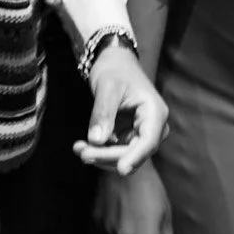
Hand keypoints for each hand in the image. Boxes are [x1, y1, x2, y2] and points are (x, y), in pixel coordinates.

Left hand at [74, 43, 168, 174]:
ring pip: (124, 156)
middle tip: (82, 153)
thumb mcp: (107, 87)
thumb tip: (97, 141)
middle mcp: (153, 127)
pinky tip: (81, 146)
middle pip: (134, 152)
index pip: (148, 141)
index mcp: (155, 112)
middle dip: (108, 156)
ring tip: (78, 149)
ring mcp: (141, 134)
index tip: (121, 170)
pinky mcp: (129, 137)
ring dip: (101, 156)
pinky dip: (100, 151)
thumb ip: (103, 114)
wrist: (114, 63)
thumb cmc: (114, 70)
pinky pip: (116, 151)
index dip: (135, 157)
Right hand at [95, 165, 178, 233]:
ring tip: (130, 209)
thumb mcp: (166, 212)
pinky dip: (114, 221)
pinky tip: (119, 205)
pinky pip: (108, 228)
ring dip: (126, 231)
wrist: (123, 163)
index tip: (156, 233)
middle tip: (143, 219)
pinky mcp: (97, 218)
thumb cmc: (150, 187)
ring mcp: (109, 229)